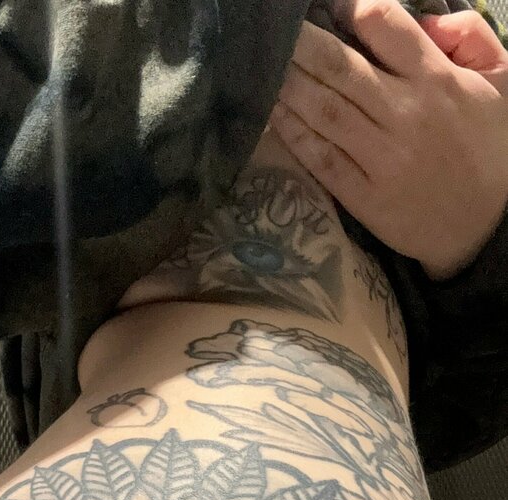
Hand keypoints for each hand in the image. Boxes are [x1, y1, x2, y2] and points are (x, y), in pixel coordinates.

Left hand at [268, 0, 507, 279]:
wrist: (487, 227)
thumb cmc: (492, 148)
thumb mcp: (502, 82)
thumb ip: (471, 38)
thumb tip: (427, 18)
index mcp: (436, 79)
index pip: (385, 27)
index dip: (351, 8)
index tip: (326, 5)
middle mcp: (404, 113)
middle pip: (341, 68)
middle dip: (304, 45)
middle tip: (277, 32)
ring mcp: (381, 157)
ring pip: (325, 111)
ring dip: (289, 86)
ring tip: (265, 66)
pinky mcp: (364, 196)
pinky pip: (322, 159)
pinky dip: (294, 135)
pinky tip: (272, 115)